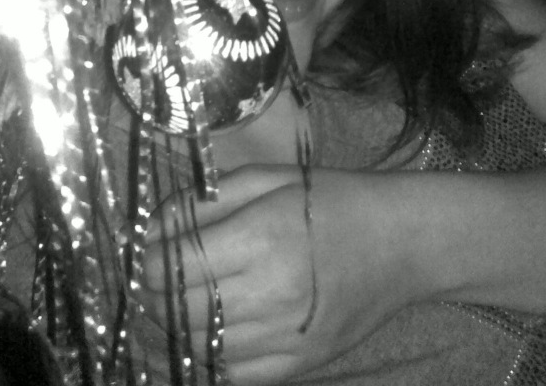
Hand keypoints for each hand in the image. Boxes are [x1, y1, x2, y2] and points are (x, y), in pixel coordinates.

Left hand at [141, 165, 419, 385]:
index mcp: (261, 239)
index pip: (173, 267)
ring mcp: (287, 338)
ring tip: (175, 301)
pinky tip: (206, 332)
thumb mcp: (265, 178)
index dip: (146, 261)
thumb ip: (203, 201)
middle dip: (153, 294)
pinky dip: (207, 357)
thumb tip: (149, 229)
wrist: (402, 242)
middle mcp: (271, 295)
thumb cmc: (329, 199)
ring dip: (175, 327)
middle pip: (179, 310)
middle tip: (153, 275)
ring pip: (200, 347)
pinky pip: (233, 374)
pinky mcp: (300, 364)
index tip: (143, 249)